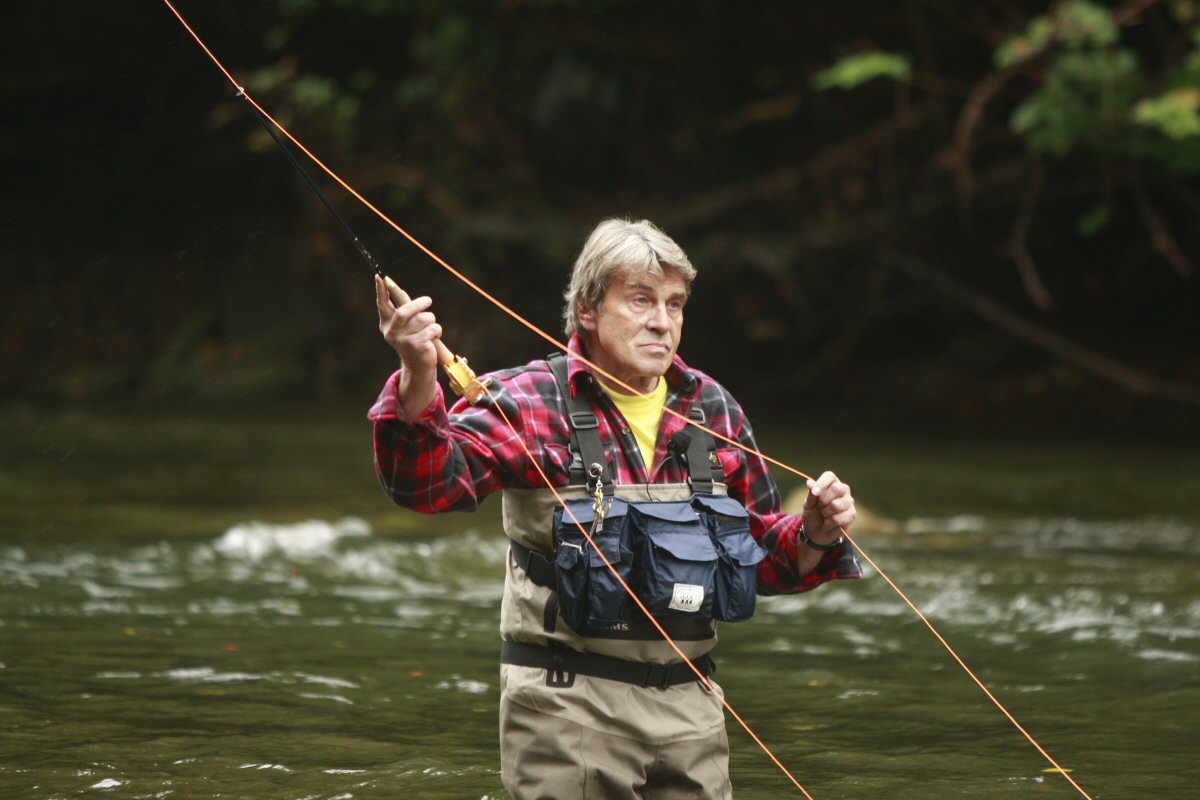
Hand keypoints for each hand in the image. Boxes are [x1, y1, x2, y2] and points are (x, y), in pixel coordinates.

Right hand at [375, 275, 439, 417]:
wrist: (418, 365)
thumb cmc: (413, 339)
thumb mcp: (405, 326)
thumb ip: (402, 310)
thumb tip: (394, 288)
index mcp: (387, 324)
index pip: (382, 305)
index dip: (380, 291)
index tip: (379, 277)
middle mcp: (391, 332)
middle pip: (404, 312)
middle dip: (418, 304)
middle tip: (428, 301)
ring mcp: (403, 340)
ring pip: (423, 319)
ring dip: (431, 320)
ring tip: (431, 327)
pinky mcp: (416, 345)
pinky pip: (432, 329)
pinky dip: (437, 330)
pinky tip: (434, 337)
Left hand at [801, 470, 855, 544]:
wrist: (816, 531)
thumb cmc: (813, 514)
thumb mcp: (808, 504)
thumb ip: (811, 494)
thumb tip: (810, 482)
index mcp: (831, 483)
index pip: (830, 477)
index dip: (822, 483)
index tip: (815, 493)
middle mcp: (843, 489)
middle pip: (836, 488)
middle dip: (823, 500)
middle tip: (820, 506)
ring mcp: (849, 502)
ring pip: (837, 504)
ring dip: (826, 513)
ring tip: (824, 515)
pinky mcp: (852, 514)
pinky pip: (840, 518)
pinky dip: (830, 523)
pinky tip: (828, 524)